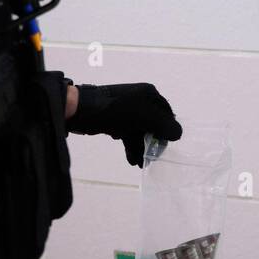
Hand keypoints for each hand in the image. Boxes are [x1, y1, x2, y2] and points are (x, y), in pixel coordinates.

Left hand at [65, 83, 182, 166]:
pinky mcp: (116, 118)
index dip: (166, 132)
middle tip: (150, 159)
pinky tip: (131, 158)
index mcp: (149, 94)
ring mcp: (127, 109)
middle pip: (153, 125)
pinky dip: (131, 145)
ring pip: (141, 131)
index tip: (161, 148)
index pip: (167, 115)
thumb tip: (177, 134)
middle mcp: (140, 99)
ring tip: (138, 163)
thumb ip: (164, 125)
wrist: (80, 110)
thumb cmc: (114, 111)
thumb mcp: (143, 117)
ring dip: (141, 147)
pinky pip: (129, 133)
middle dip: (152, 143)